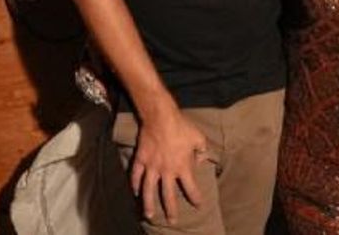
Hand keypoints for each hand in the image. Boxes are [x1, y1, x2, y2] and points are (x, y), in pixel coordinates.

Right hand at [130, 109, 207, 223]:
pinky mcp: (141, 160)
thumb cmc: (182, 127)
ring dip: (149, 204)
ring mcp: (152, 167)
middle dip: (171, 210)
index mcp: (183, 167)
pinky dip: (134, 185)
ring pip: (148, 190)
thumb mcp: (198, 138)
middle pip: (168, 196)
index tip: (198, 206)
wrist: (161, 117)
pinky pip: (135, 175)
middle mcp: (167, 171)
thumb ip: (202, 151)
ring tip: (149, 215)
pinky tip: (135, 193)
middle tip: (172, 221)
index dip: (195, 199)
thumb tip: (203, 160)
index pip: (191, 188)